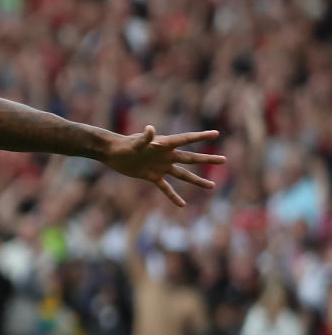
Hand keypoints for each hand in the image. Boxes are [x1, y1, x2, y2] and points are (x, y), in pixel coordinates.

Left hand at [102, 126, 224, 206]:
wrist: (112, 153)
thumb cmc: (123, 144)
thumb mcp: (135, 143)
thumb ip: (145, 138)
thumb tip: (151, 129)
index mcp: (164, 144)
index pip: (186, 139)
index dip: (201, 136)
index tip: (216, 133)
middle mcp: (166, 155)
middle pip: (190, 158)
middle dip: (207, 160)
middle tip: (224, 160)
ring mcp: (161, 166)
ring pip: (183, 174)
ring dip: (197, 180)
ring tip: (212, 186)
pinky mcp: (152, 176)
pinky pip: (165, 188)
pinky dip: (173, 196)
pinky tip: (182, 205)